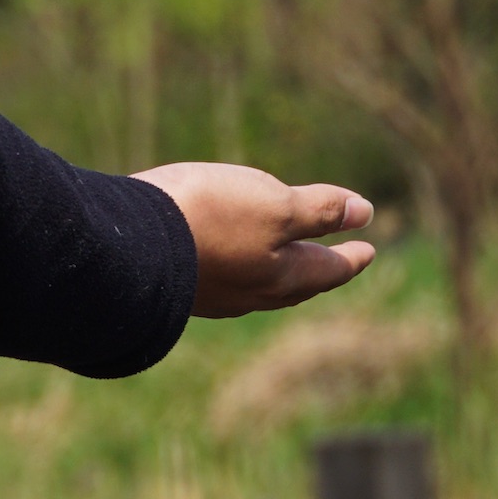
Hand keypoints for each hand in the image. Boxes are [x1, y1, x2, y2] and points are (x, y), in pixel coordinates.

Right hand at [132, 161, 375, 317]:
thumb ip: (319, 212)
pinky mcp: (180, 283)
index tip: (370, 248)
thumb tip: (365, 212)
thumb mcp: (275, 205)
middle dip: (320, 270)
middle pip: (297, 283)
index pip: (329, 268)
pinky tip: (230, 259)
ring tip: (289, 259)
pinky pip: (226, 279)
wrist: (127, 243)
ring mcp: (212, 292)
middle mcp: (250, 293)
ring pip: (260, 284)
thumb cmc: (209, 217)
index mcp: (282, 276)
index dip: (352, 256)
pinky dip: (243, 267)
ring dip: (282, 271)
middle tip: (338, 261)